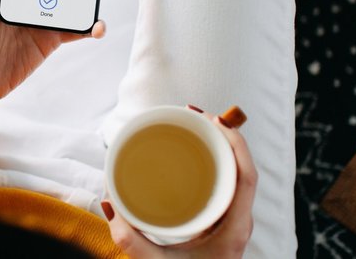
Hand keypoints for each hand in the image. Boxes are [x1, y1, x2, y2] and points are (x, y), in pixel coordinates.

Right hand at [102, 108, 257, 258]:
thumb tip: (109, 203)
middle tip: (193, 116)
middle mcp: (239, 221)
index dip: (234, 143)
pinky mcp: (221, 224)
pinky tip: (194, 156)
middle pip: (242, 168)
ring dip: (218, 148)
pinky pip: (225, 185)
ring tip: (193, 127)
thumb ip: (129, 239)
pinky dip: (213, 165)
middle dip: (222, 136)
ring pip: (235, 175)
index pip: (246, 176)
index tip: (211, 121)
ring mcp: (232, 222)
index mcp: (234, 228)